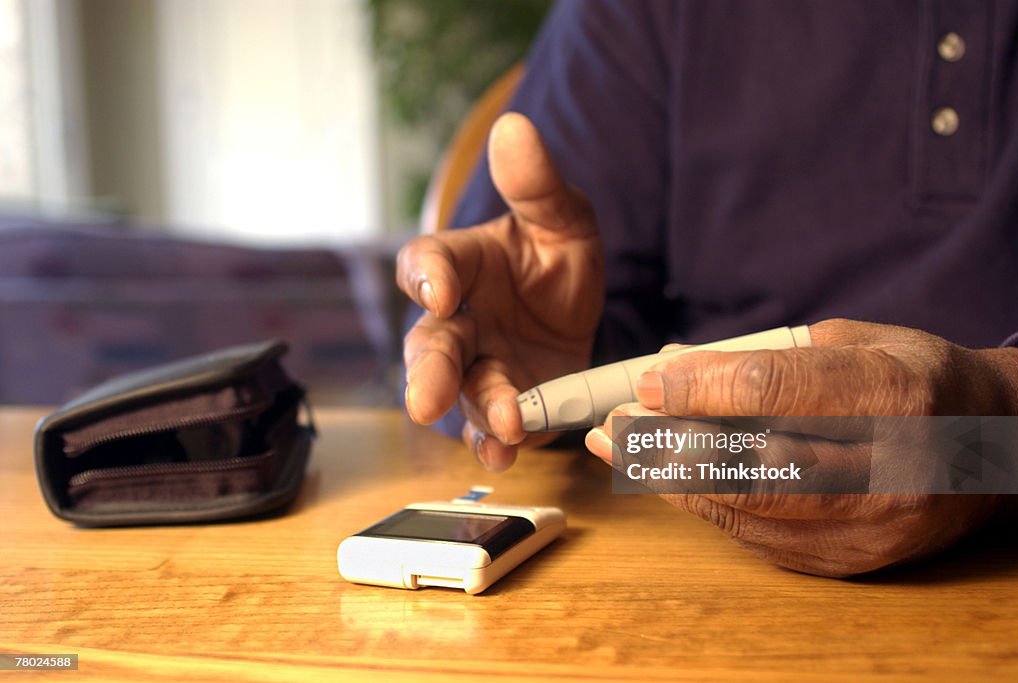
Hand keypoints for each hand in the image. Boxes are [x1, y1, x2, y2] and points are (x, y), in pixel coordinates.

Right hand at [397, 113, 603, 470]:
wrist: (579, 311)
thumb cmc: (556, 257)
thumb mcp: (562, 218)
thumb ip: (537, 184)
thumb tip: (513, 127)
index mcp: (462, 265)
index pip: (427, 263)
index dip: (427, 276)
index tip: (439, 290)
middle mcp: (458, 319)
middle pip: (431, 343)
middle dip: (430, 371)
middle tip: (425, 400)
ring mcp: (478, 366)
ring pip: (463, 391)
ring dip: (477, 410)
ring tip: (500, 427)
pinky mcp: (502, 404)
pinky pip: (490, 427)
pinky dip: (494, 443)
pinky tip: (505, 455)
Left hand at [585, 319, 1017, 575]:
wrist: (991, 453)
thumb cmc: (915, 380)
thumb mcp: (858, 341)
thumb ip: (768, 354)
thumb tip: (674, 365)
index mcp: (895, 396)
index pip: (778, 390)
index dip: (702, 387)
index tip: (649, 381)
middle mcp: (889, 471)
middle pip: (756, 463)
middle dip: (671, 444)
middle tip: (616, 427)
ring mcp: (871, 527)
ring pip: (749, 507)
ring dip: (672, 479)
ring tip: (621, 451)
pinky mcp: (850, 561)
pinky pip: (758, 535)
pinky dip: (706, 504)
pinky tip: (667, 478)